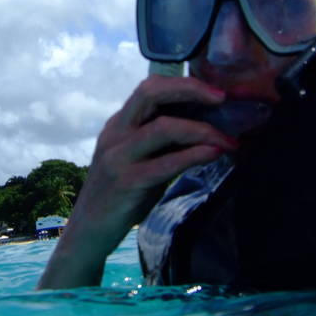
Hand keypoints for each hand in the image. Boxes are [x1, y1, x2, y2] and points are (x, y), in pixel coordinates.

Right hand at [37, 75, 237, 288]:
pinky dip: (194, 155)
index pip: (149, 88)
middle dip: (191, 90)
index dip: (183, 84)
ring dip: (202, 130)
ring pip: (163, 127)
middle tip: (222, 100)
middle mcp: (116, 134)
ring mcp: (118, 157)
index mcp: (119, 124)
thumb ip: (162, 142)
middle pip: (150, 93)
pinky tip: (214, 154)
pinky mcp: (126, 182)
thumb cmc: (121, 194)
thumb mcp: (138, 159)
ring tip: (227, 140)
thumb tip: (206, 127)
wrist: (88, 231)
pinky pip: (166, 163)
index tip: (215, 92)